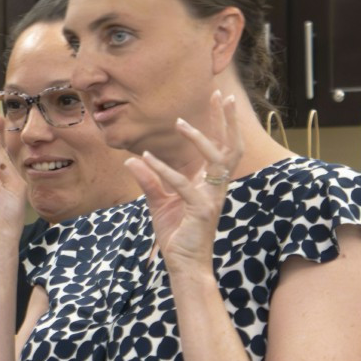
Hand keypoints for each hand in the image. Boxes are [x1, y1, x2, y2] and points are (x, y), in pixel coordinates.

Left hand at [124, 91, 243, 269]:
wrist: (184, 265)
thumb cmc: (176, 234)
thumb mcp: (158, 202)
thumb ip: (149, 180)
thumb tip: (131, 159)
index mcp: (210, 183)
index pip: (221, 147)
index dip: (221, 124)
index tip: (220, 99)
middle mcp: (216, 187)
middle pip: (228, 146)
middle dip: (227, 120)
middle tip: (223, 95)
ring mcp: (212, 198)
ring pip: (215, 160)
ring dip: (198, 139)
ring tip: (179, 122)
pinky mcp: (201, 210)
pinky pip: (183, 185)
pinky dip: (164, 171)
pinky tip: (145, 159)